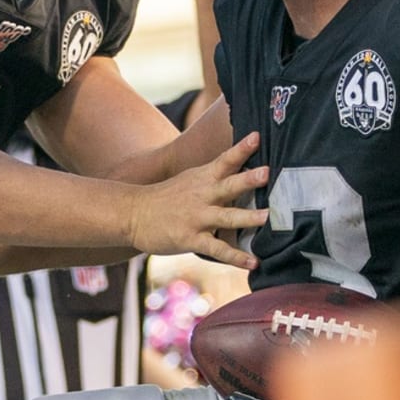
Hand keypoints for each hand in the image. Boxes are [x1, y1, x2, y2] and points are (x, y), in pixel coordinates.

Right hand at [129, 132, 267, 269]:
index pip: (225, 160)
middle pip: (228, 185)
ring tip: (267, 217)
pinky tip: (254, 262)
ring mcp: (196, 218)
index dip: (241, 148)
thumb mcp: (189, 180)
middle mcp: (202, 195)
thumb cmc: (165, 197)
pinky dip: (236, 257)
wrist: (132, 213)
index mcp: (202, 178)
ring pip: (226, 216)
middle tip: (267, 172)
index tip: (257, 136)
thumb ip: (214, 178)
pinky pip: (217, 248)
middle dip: (248, 179)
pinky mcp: (190, 239)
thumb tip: (244, 174)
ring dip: (247, 217)